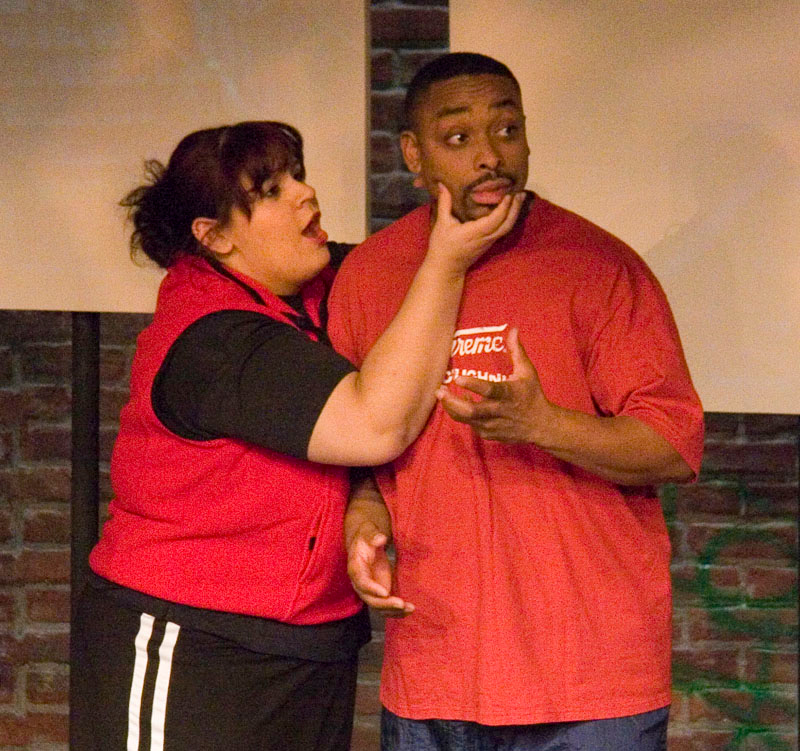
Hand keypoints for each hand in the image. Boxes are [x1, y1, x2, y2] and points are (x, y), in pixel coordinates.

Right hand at [347, 520, 413, 616]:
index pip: (361, 582)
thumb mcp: (368, 532)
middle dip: (385, 604)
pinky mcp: (380, 592)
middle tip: (401, 603)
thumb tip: (380, 539)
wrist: (367, 543)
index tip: (385, 593)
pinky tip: (409, 609)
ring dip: (393, 611)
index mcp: (356, 568)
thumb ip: (373, 536)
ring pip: (379, 606)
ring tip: (410, 608)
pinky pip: (386, 606)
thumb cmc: (367, 537)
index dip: (371, 589)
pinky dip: (397, 611)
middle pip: (370, 599)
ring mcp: (370, 590)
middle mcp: (361, 583)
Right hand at [428, 184, 525, 274]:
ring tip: (519, 198)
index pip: (496, 218)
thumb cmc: (442, 247)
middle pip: (507, 223)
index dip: (504, 205)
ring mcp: (489, 242)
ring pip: (507, 228)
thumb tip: (441, 184)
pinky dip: (509, 218)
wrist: (447, 269)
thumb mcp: (442, 224)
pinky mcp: (489, 244)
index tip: (508, 192)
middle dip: (515, 208)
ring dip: (515, 213)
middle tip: (520, 192)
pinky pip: (503, 230)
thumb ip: (444, 203)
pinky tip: (510, 209)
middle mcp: (486, 238)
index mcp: (476, 232)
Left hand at [437, 327, 554, 443]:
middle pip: (471, 411)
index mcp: (508, 394)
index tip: (458, 377)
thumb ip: (517, 351)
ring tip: (441, 394)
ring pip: (466, 419)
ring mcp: (493, 425)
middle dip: (452, 402)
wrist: (540, 425)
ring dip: (451, 407)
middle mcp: (499, 411)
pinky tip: (457, 403)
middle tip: (439, 390)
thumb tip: (512, 329)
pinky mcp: (488, 433)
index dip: (473, 385)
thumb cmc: (532, 394)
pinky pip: (469, 424)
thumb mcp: (527, 372)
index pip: (490, 390)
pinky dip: (461, 414)